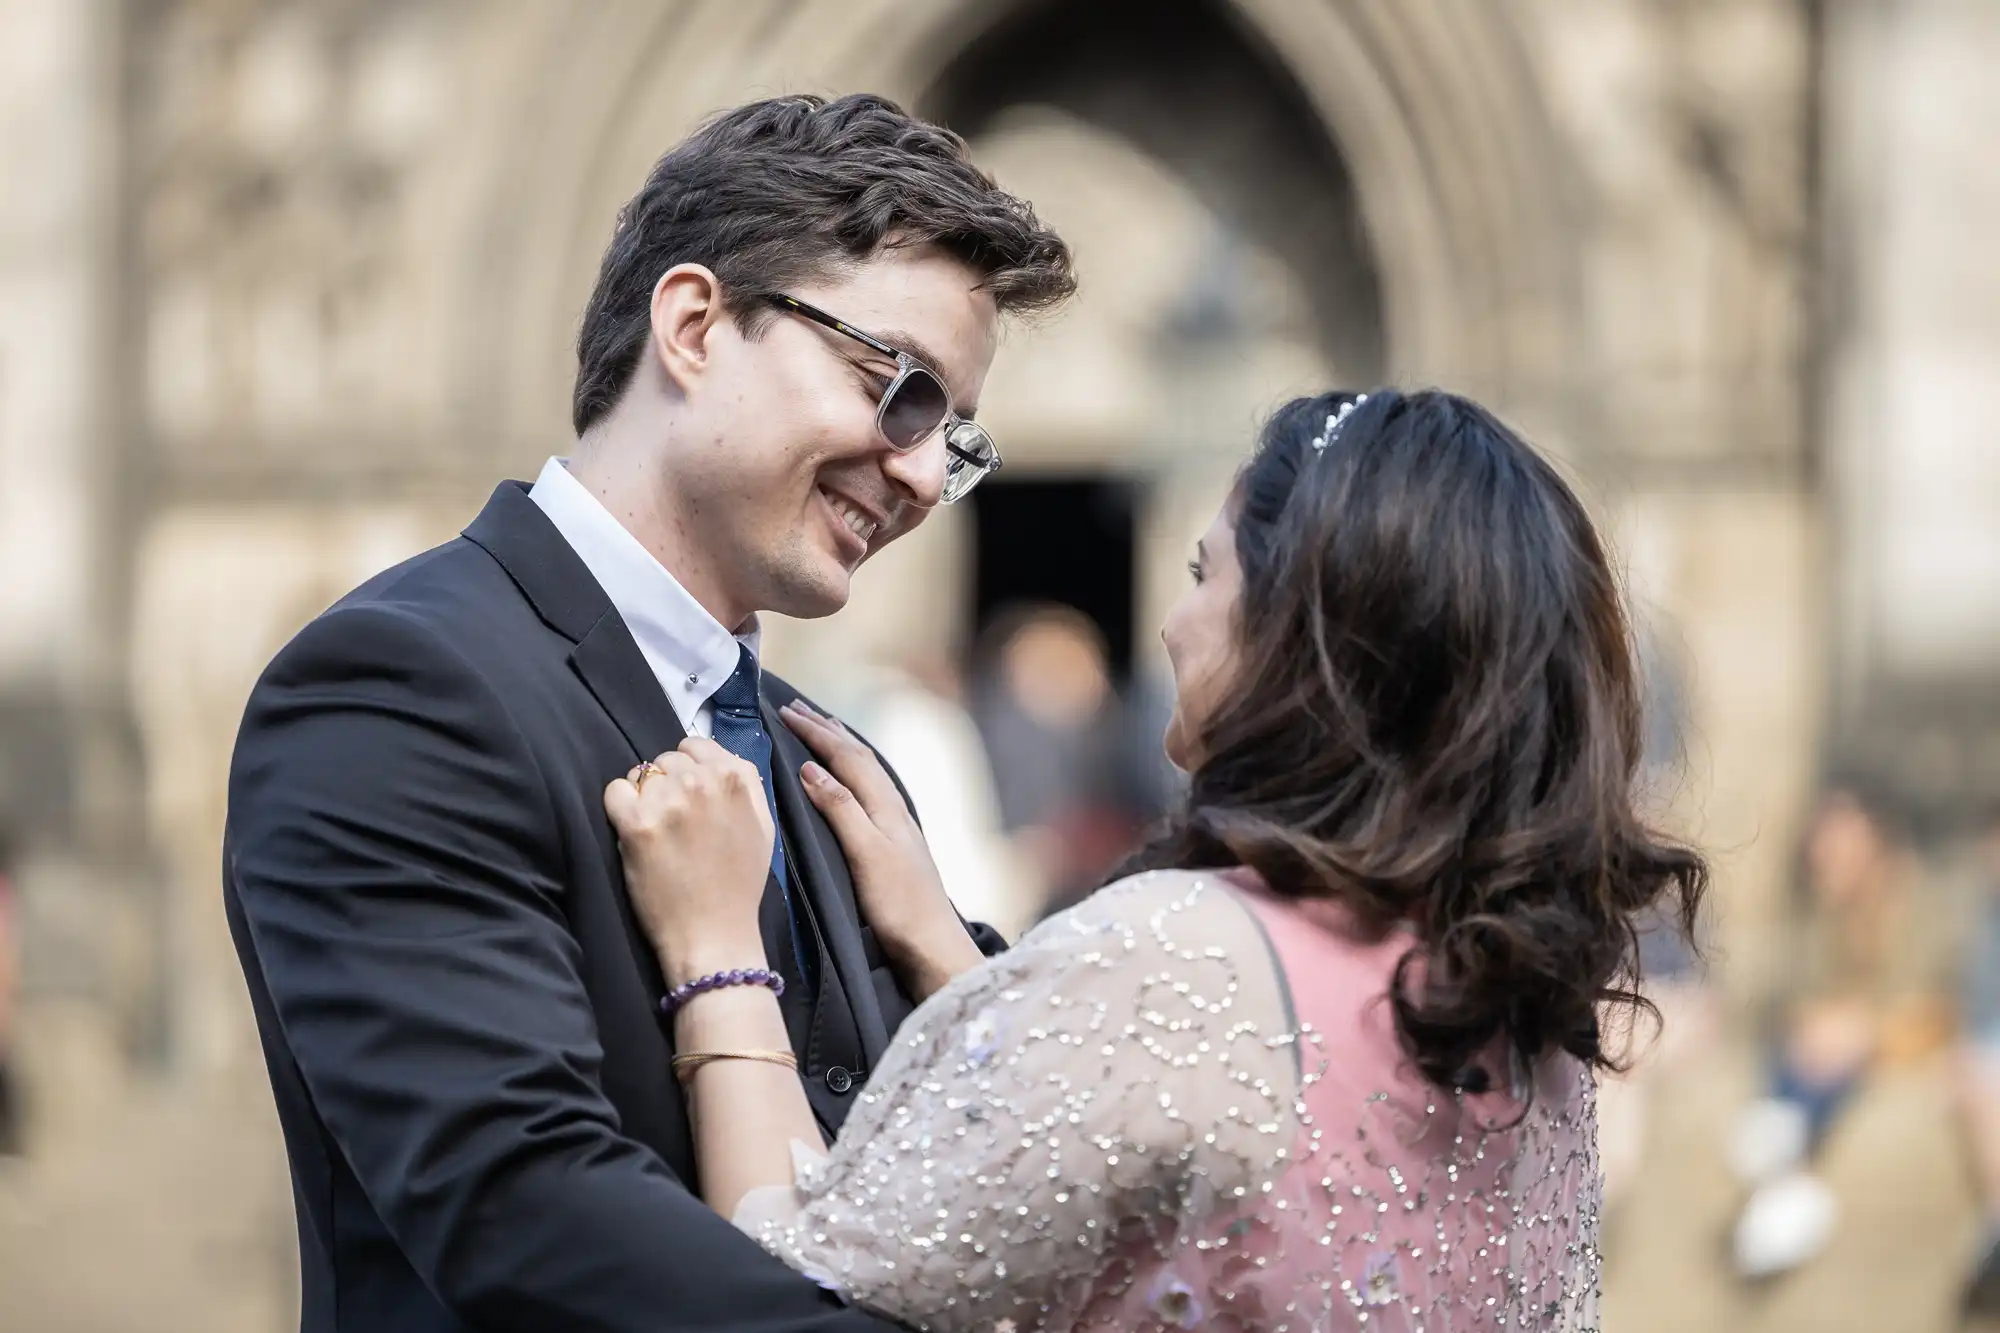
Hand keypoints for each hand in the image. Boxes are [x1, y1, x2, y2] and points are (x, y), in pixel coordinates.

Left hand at [604, 738, 772, 984]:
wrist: (713, 934)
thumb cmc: (739, 886)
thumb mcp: (762, 827)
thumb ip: (746, 786)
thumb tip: (722, 761)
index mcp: (735, 778)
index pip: (696, 745)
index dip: (688, 767)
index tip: (686, 791)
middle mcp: (702, 782)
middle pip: (666, 759)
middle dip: (666, 782)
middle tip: (672, 817)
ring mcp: (668, 802)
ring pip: (641, 773)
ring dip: (643, 795)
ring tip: (654, 826)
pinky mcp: (636, 825)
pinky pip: (615, 790)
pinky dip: (619, 805)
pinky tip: (634, 828)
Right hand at [779, 700, 978, 994]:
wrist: (932, 946)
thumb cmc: (899, 905)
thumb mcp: (866, 855)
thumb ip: (841, 809)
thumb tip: (812, 768)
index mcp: (886, 807)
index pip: (847, 756)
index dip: (815, 732)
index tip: (784, 712)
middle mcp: (893, 809)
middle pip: (858, 757)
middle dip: (826, 730)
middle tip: (796, 709)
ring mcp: (896, 827)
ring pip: (865, 772)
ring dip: (840, 747)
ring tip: (820, 730)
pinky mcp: (893, 845)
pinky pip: (867, 792)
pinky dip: (850, 773)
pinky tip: (847, 781)